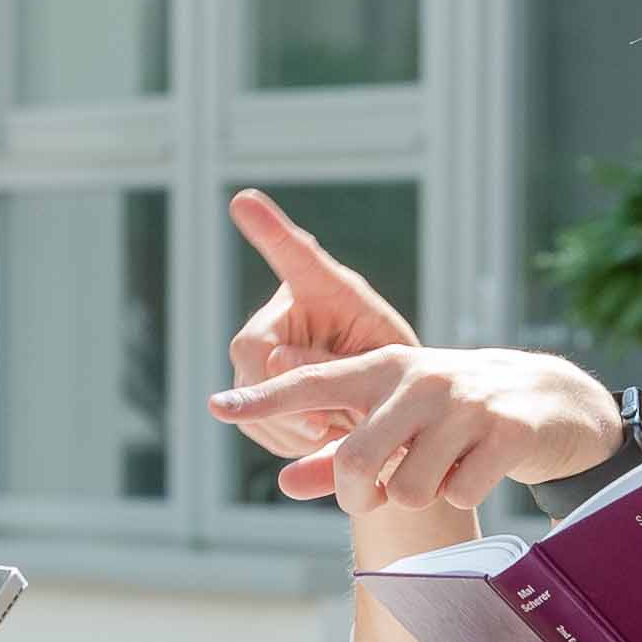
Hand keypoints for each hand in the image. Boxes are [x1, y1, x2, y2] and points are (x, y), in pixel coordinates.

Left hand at [210, 346, 622, 512]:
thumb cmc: (451, 413)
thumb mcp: (394, 422)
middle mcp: (418, 380)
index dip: (265, 399)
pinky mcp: (507, 431)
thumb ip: (336, 452)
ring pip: (408, 489)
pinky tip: (477, 468)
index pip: (313, 384)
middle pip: (355, 460)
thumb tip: (283, 482)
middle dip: (356, 496)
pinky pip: (460, 494)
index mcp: (383, 369)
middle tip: (372, 496)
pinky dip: (462, 495)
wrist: (547, 401)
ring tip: (439, 471)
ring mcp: (466, 404)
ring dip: (417, 497)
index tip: (219, 406)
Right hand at [220, 188, 426, 460]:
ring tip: (336, 431)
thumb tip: (273, 361)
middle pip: (251, 355)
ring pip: (250, 397)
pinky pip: (256, 424)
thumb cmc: (398, 372)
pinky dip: (286, 441)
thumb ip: (336, 358)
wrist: (395, 414)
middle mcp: (281, 314)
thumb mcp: (382, 359)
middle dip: (282, 396)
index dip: (268, 229)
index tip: (243, 200)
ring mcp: (261, 355)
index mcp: (321, 287)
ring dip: (291, 424)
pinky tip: (317, 441)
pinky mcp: (255, 395)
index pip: (293, 255)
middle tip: (320, 424)